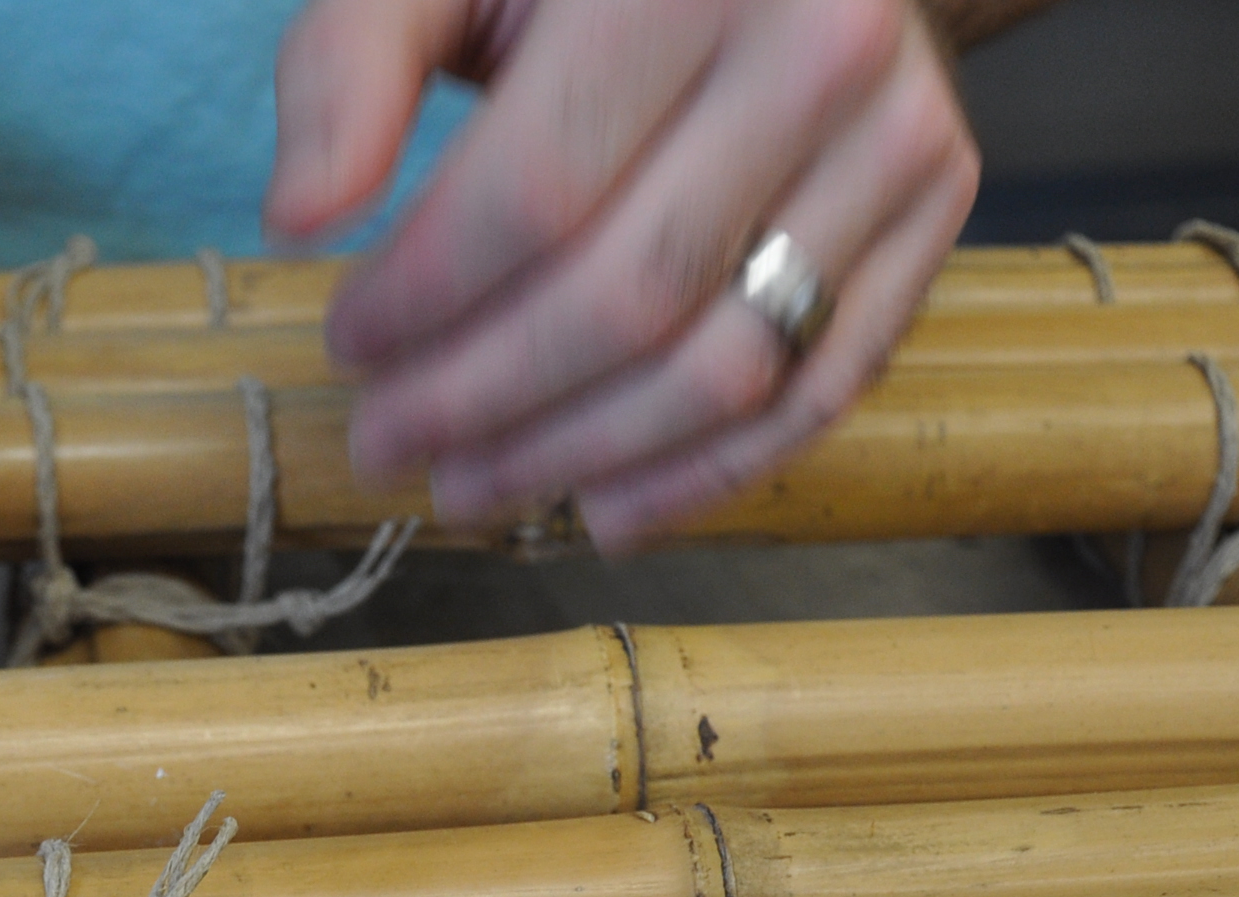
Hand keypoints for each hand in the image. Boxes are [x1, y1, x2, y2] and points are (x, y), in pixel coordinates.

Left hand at [267, 0, 980, 549]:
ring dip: (580, 459)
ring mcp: (903, 136)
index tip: (346, 346)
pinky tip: (603, 508)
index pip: (536, 193)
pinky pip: (819, 389)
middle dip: (485, 399)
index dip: (425, 299)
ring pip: (725, 367)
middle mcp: (826, 45)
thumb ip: (351, 63)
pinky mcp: (941, 211)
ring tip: (472, 488)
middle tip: (389, 444)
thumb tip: (297, 217)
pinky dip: (706, 476)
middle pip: (628, 296)